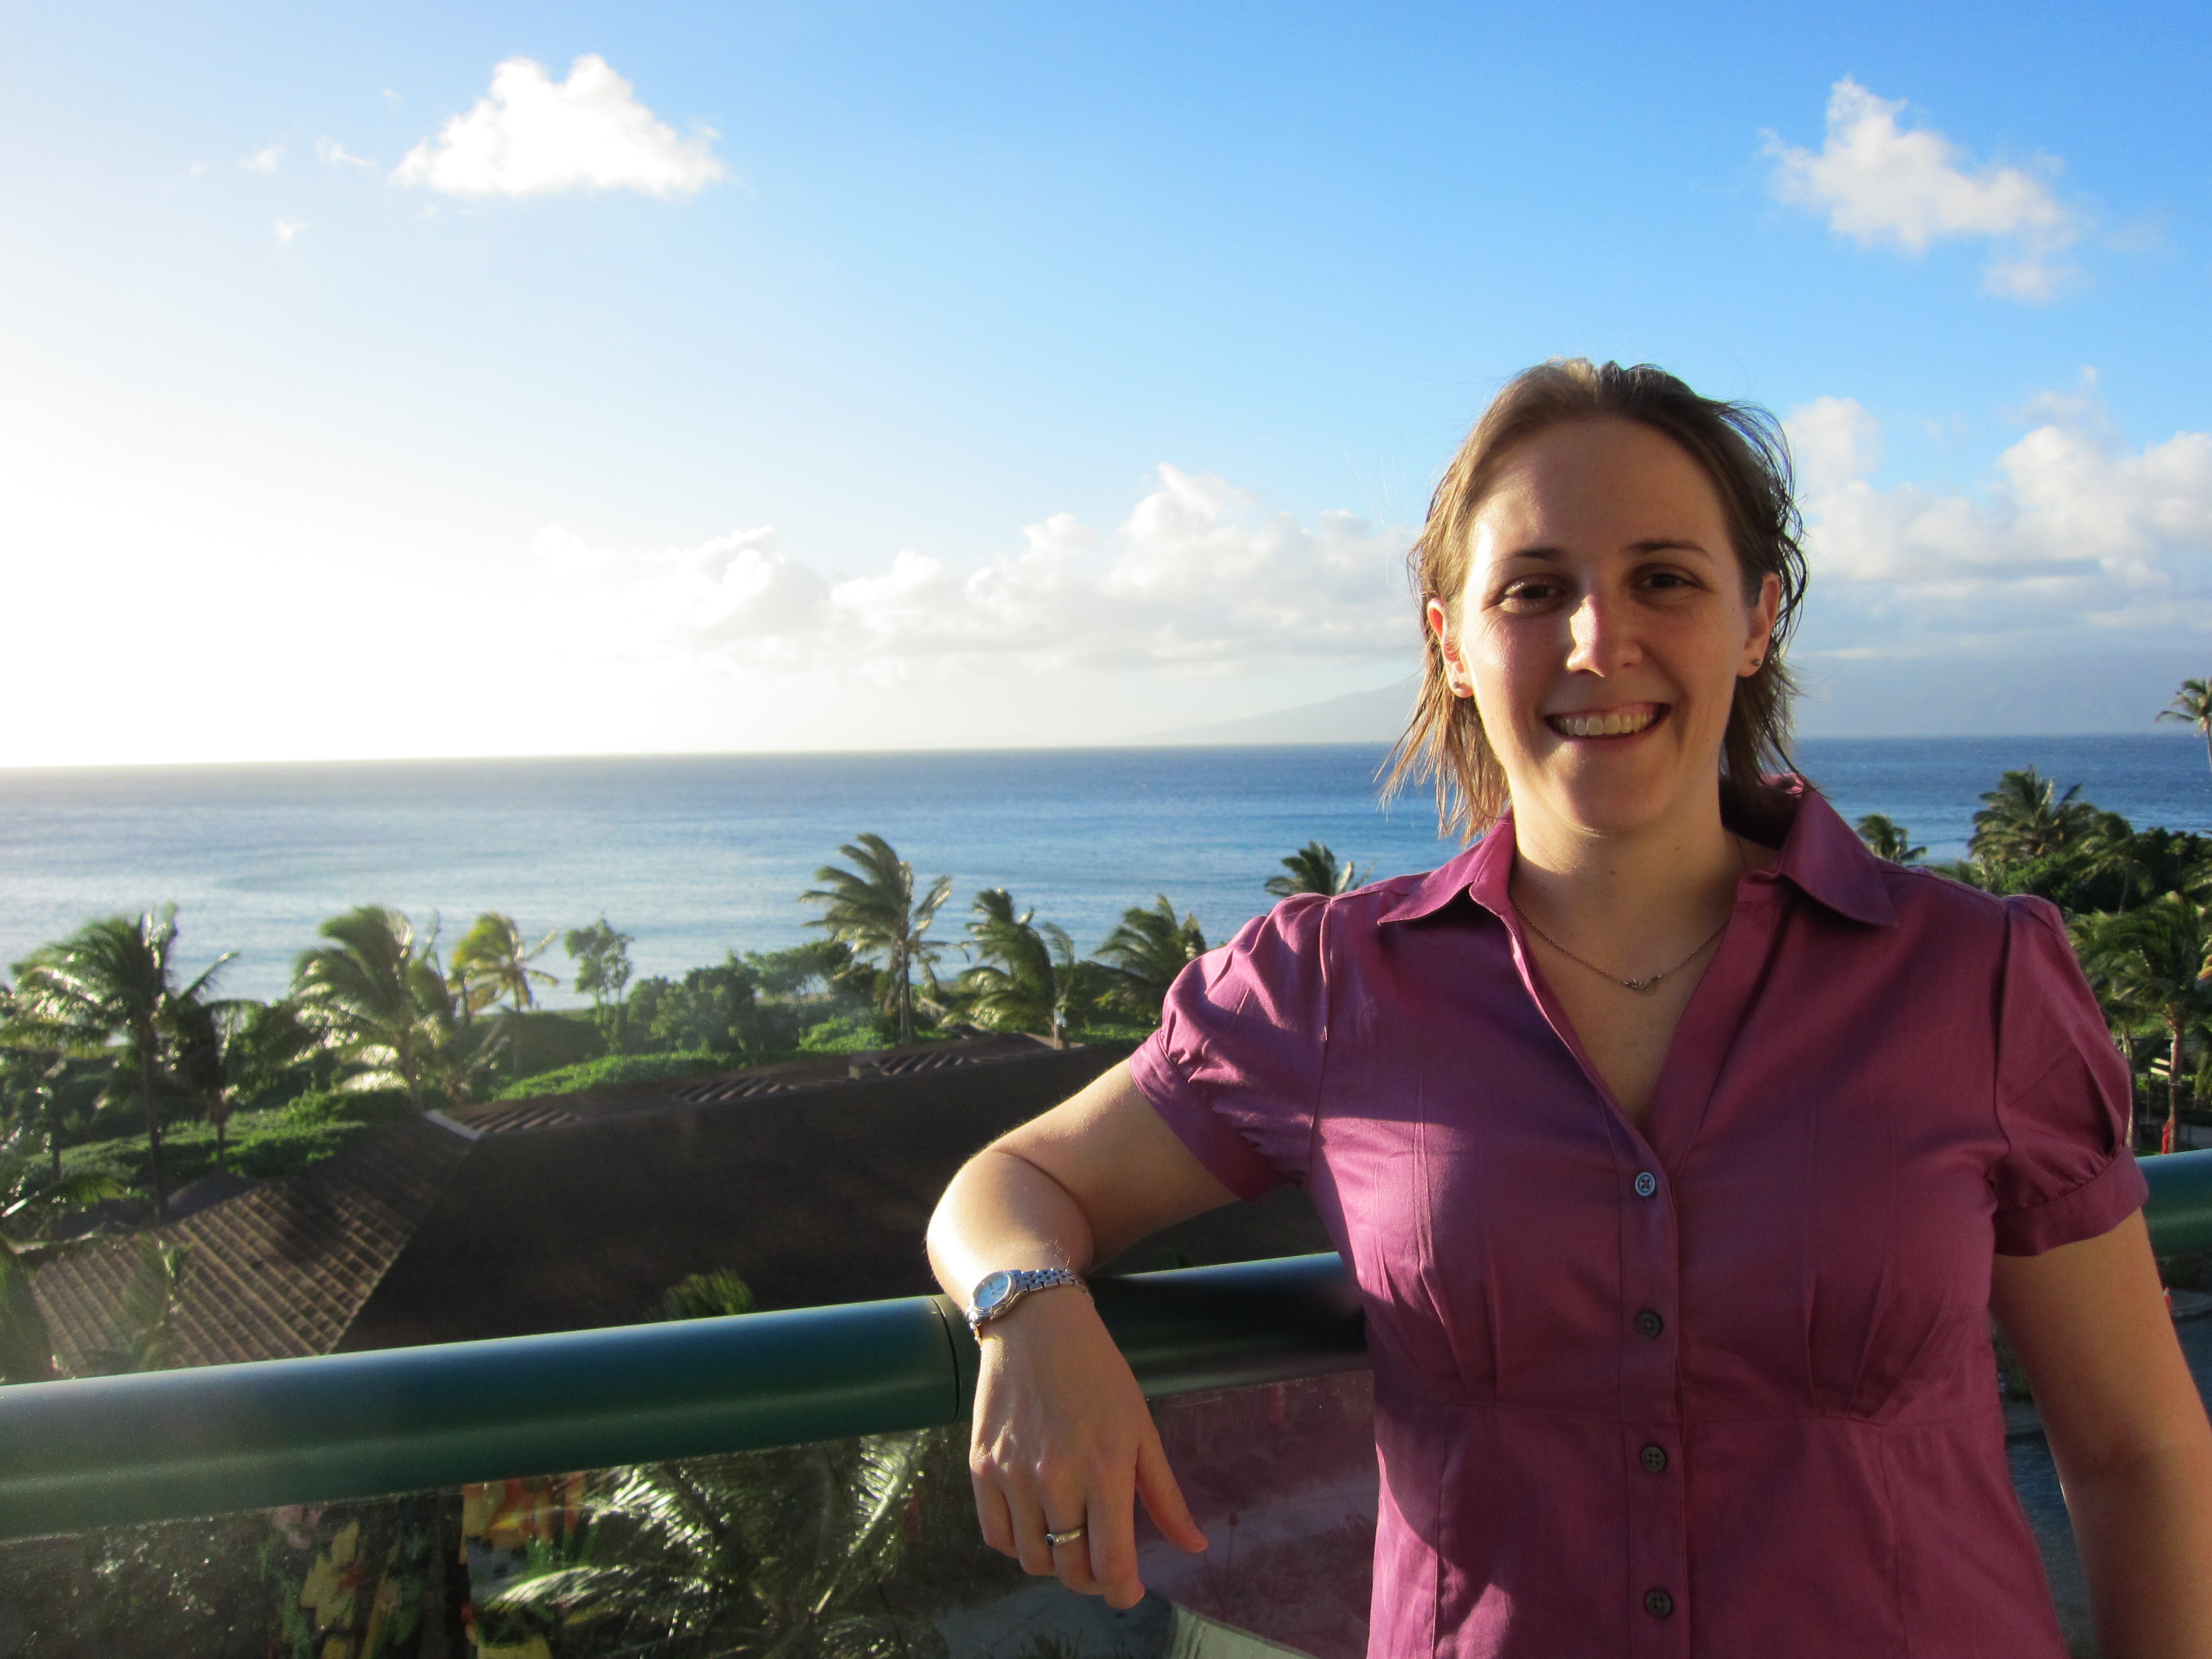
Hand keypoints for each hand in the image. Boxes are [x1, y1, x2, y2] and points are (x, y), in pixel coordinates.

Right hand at [967, 1285, 1207, 1607]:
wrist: (1035, 1324)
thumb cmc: (1098, 1374)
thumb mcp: (1141, 1429)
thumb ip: (1165, 1496)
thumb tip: (1194, 1546)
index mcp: (1105, 1469)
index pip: (1113, 1564)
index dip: (1124, 1591)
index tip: (1131, 1589)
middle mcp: (1056, 1478)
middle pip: (1071, 1571)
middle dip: (1093, 1579)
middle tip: (1103, 1562)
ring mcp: (1013, 1474)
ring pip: (1032, 1560)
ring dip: (1055, 1562)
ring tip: (1069, 1537)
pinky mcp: (981, 1466)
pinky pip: (995, 1536)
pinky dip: (1017, 1545)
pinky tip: (1035, 1524)